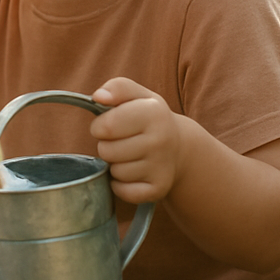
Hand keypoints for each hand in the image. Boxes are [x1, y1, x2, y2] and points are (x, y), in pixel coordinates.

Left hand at [91, 77, 185, 203]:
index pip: (105, 126)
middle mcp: (161, 140)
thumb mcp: (136, 95)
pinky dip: (121, 185)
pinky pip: (123, 192)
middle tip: (122, 141)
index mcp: (153, 113)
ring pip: (115, 171)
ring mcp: (162, 167)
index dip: (100, 126)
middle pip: (106, 151)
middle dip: (107, 145)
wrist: (180, 147)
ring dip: (116, 164)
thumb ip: (117, 87)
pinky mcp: (159, 189)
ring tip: (130, 155)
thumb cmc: (148, 117)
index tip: (108, 124)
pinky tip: (133, 173)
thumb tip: (98, 96)